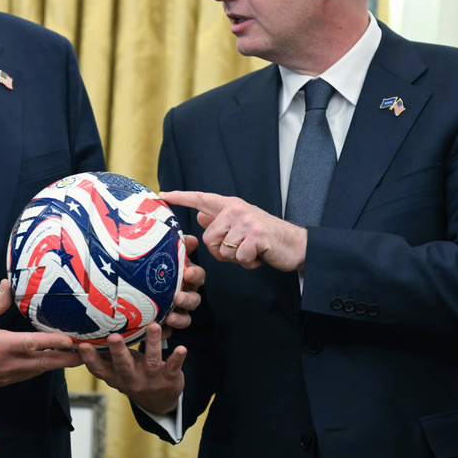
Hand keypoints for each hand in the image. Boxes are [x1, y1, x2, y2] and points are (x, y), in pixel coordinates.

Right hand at [0, 279, 83, 386]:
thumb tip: (10, 283)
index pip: (32, 344)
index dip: (53, 343)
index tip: (70, 341)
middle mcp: (5, 364)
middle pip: (42, 364)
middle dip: (65, 359)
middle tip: (85, 353)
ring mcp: (4, 375)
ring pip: (37, 371)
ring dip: (55, 364)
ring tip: (74, 356)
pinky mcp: (2, 381)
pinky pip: (27, 375)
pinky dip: (41, 368)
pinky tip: (50, 360)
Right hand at [78, 323, 184, 414]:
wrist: (160, 402)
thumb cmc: (134, 376)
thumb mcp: (118, 371)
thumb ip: (105, 356)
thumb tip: (84, 333)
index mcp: (116, 377)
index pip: (100, 369)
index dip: (90, 359)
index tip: (82, 345)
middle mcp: (132, 379)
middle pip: (124, 365)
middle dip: (118, 351)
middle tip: (113, 337)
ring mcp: (151, 379)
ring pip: (151, 361)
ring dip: (152, 343)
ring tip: (153, 327)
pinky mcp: (169, 378)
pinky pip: (173, 367)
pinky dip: (177, 358)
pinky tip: (181, 349)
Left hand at [160, 234, 204, 339]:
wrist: (133, 289)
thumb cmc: (153, 269)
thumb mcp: (162, 255)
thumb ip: (177, 247)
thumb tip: (192, 239)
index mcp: (186, 278)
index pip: (198, 276)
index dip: (196, 275)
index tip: (187, 273)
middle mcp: (185, 295)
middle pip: (195, 300)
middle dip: (188, 299)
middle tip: (177, 298)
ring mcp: (177, 311)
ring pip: (185, 318)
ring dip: (180, 319)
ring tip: (169, 318)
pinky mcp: (166, 325)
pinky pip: (169, 332)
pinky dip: (164, 332)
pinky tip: (157, 330)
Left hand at [161, 190, 306, 271]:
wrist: (296, 244)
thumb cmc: (265, 238)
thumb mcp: (241, 226)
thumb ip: (220, 222)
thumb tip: (200, 217)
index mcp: (230, 205)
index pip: (201, 198)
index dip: (180, 197)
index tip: (161, 195)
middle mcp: (237, 209)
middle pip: (208, 238)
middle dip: (221, 251)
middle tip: (240, 249)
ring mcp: (247, 221)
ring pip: (222, 250)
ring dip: (236, 258)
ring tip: (252, 250)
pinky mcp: (256, 236)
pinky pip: (238, 258)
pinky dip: (249, 263)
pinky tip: (259, 256)